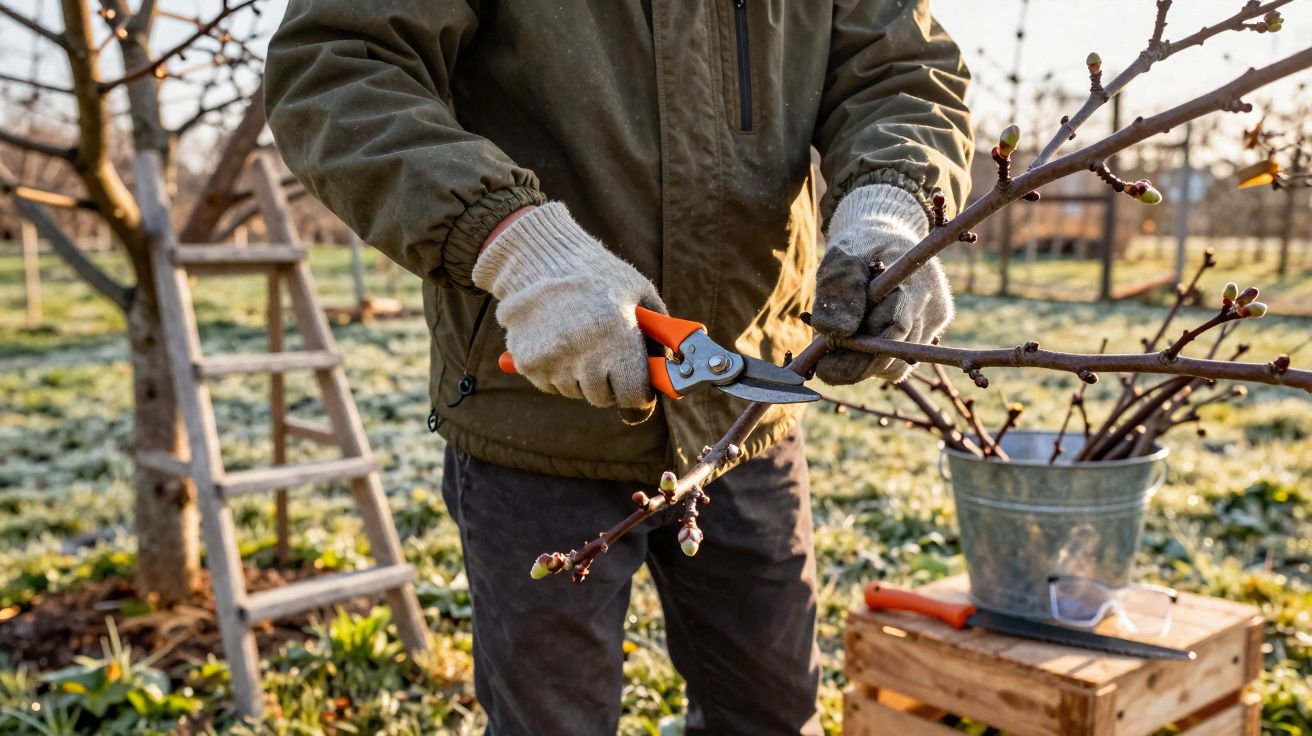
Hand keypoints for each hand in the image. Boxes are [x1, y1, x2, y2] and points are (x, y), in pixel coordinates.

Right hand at [473, 203, 665, 421]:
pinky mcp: (527, 363)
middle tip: (608, 358)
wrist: (537, 259)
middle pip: (603, 398)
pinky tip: (558, 340)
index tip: (638, 387)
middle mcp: (584, 353)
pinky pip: (550, 385)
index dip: (638, 393)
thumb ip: (661, 330)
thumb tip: (674, 362)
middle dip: (610, 384)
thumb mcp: (637, 291)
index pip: (633, 395)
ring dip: (582, 377)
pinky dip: (557, 371)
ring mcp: (552, 360)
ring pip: (576, 392)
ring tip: (580, 340)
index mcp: (616, 336)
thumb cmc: (595, 273)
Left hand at [811, 185, 952, 384]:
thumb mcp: (840, 257)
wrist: (884, 240)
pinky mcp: (930, 335)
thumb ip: (837, 288)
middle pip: (894, 352)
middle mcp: (932, 303)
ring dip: (863, 363)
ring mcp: (935, 321)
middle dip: (855, 362)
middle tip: (822, 362)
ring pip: (897, 364)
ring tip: (839, 345)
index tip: (823, 367)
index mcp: (915, 277)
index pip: (893, 327)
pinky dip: (875, 362)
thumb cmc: (858, 247)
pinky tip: (858, 346)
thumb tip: (837, 332)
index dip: (858, 353)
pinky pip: (900, 363)